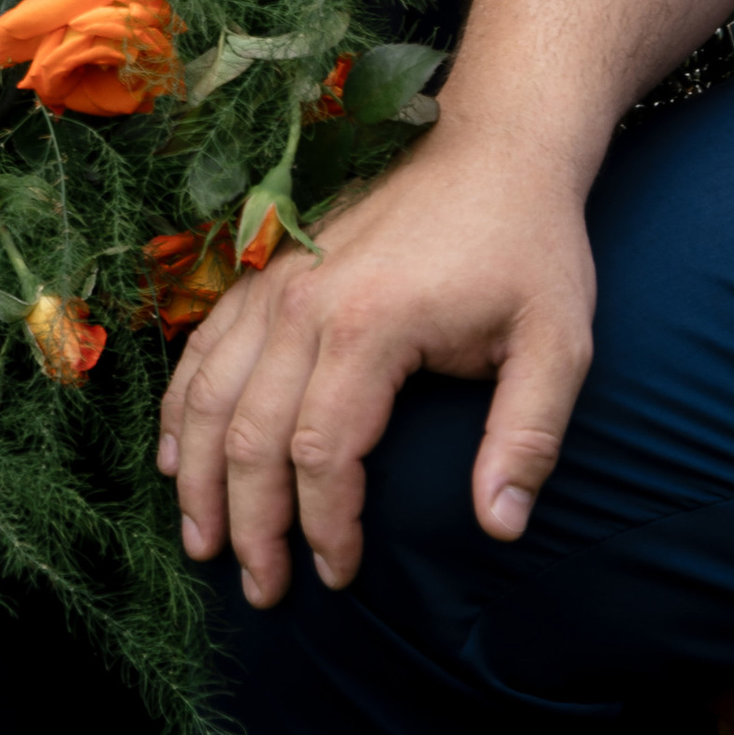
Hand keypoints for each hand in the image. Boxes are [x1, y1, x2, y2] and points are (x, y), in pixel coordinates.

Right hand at [156, 123, 595, 605]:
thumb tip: (501, 529)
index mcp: (371, 326)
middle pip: (249, 434)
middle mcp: (306, 302)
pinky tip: (175, 453)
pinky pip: (203, 343)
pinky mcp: (270, 268)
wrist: (491, 143)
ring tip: (200, 540)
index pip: (321, 454)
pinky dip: (181, 405)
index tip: (340, 577)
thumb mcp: (558, 342)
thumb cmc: (528, 246)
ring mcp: (278, 280)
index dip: (324, 527)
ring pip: (209, 391)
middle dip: (248, 523)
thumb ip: (527, 438)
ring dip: (196, 472)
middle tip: (262, 590)